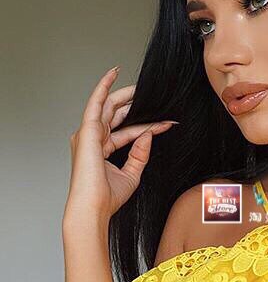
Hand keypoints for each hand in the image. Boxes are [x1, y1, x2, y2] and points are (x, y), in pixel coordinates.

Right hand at [64, 66, 176, 225]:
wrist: (94, 207)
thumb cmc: (108, 197)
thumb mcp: (132, 173)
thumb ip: (140, 153)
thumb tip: (148, 134)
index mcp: (101, 149)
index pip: (127, 131)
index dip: (148, 126)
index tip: (167, 123)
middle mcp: (92, 139)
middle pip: (115, 114)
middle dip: (133, 102)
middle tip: (151, 92)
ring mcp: (88, 134)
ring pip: (108, 105)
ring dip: (125, 94)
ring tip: (141, 83)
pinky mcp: (87, 131)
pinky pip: (96, 102)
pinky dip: (104, 87)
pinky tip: (113, 74)